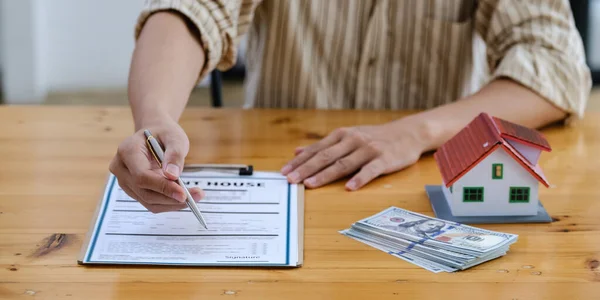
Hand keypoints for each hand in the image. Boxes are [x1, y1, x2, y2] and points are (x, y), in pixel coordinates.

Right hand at [109, 118, 203, 212]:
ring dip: (172, 203)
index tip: (183, 193)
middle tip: (196, 196)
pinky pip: (151, 202)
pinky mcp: (134, 190)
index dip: (162, 187)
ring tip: (194, 197)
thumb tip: (172, 175)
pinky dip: (168, 203)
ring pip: (148, 201)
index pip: (142, 176)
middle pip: (144, 192)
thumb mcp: (174, 137)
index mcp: (127, 151)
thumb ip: (174, 154)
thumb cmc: (164, 134)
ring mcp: (125, 181)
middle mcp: (121, 168)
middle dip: (171, 198)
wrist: (155, 134)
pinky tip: (183, 198)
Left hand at [280, 120, 428, 189]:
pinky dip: (359, 178)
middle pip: (325, 156)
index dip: (299, 161)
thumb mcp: (347, 136)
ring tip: (310, 184)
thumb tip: (297, 151)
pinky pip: (370, 170)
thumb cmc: (374, 137)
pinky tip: (349, 187)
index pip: (316, 150)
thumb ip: (323, 145)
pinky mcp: (384, 160)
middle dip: (306, 168)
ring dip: (325, 174)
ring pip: (343, 163)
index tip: (284, 171)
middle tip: (291, 179)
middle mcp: (352, 140)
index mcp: (341, 135)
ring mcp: (368, 150)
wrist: (407, 133)